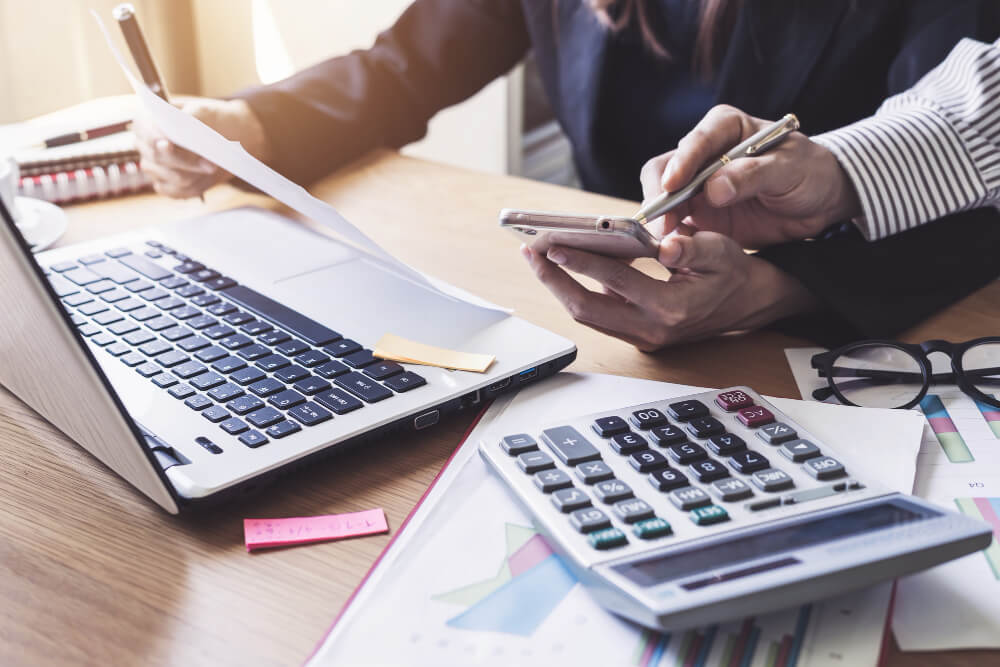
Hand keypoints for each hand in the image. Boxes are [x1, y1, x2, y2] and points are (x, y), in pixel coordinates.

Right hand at [133, 97, 270, 198]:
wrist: (220, 138)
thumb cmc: (208, 120)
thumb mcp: (203, 112)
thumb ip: (191, 117)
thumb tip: (182, 131)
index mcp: (145, 120)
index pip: (143, 131)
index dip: (154, 138)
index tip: (168, 143)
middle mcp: (143, 144)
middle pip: (157, 158)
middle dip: (184, 162)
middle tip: (210, 164)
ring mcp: (151, 166)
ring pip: (167, 176)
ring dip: (193, 175)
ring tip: (213, 168)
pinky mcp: (163, 184)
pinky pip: (174, 191)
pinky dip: (192, 187)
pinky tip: (206, 178)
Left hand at [523, 230, 815, 350]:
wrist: (746, 304)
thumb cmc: (731, 273)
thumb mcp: (720, 251)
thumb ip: (691, 247)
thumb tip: (663, 244)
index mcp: (672, 308)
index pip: (616, 282)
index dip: (581, 262)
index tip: (553, 244)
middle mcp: (651, 330)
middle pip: (586, 310)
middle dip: (554, 280)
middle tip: (531, 252)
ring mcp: (641, 337)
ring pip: (587, 315)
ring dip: (559, 287)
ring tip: (538, 258)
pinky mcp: (635, 336)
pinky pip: (597, 315)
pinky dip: (575, 292)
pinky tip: (562, 268)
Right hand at [640, 105, 860, 248]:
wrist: (819, 202)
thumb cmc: (808, 172)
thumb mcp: (789, 169)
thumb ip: (752, 175)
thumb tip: (712, 189)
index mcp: (724, 128)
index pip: (695, 141)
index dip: (681, 162)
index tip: (674, 186)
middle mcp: (703, 153)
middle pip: (665, 168)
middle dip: (660, 195)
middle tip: (663, 223)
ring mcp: (697, 184)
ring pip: (663, 197)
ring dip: (661, 218)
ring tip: (665, 240)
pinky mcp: (698, 212)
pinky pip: (675, 222)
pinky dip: (670, 235)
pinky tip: (673, 248)